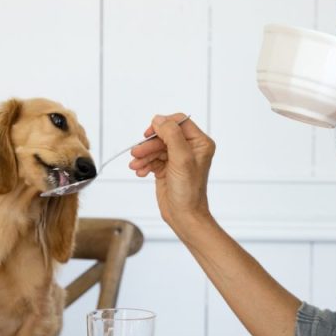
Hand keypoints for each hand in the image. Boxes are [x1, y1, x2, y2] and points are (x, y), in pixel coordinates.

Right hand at [129, 113, 215, 228]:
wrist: (183, 215)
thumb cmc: (188, 191)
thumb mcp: (182, 159)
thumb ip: (171, 135)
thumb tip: (159, 119)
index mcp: (200, 142)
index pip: (179, 122)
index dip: (162, 125)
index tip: (149, 133)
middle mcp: (190, 148)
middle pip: (164, 135)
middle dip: (149, 144)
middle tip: (136, 153)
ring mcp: (177, 158)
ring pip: (155, 147)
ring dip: (144, 155)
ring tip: (136, 165)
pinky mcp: (166, 167)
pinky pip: (152, 158)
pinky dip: (144, 164)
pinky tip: (140, 171)